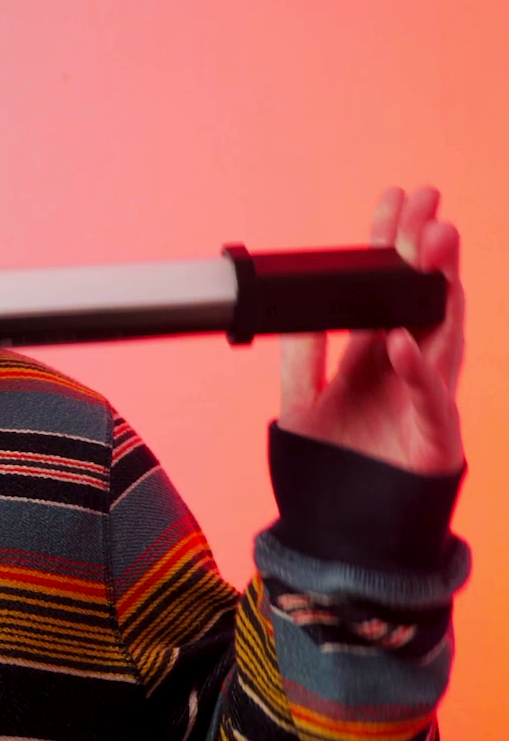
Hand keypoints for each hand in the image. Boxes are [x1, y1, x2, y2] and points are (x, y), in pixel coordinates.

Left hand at [278, 186, 464, 475]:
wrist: (345, 541)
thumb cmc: (331, 475)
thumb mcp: (303, 404)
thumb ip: (305, 357)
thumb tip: (298, 308)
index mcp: (376, 358)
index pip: (388, 290)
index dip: (391, 246)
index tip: (392, 199)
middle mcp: (407, 372)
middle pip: (422, 300)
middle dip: (426, 250)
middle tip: (428, 201)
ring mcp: (426, 403)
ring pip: (442, 336)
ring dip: (439, 291)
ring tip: (436, 245)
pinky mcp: (434, 441)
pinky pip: (429, 400)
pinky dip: (417, 371)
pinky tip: (403, 342)